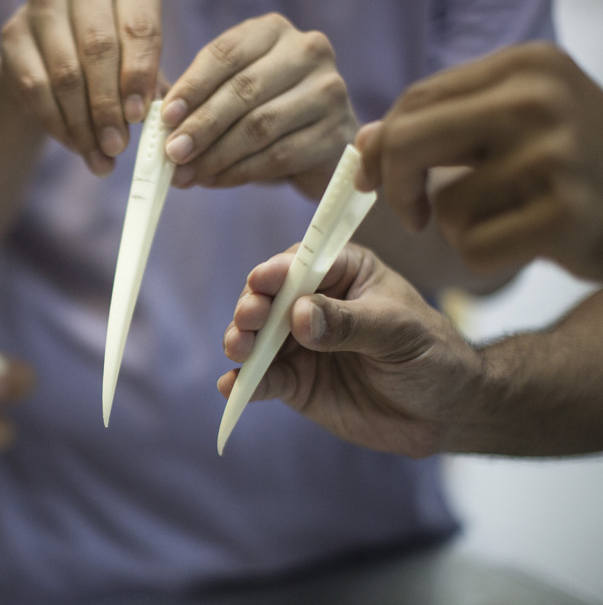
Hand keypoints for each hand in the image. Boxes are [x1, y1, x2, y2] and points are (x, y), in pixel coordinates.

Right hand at [0, 0, 162, 175]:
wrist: (54, 49)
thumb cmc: (114, 56)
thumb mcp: (140, 60)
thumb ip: (152, 85)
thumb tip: (162, 120)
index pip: (138, 28)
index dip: (139, 75)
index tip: (140, 118)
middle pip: (98, 50)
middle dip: (109, 108)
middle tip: (118, 148)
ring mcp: (42, 5)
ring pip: (65, 74)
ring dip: (83, 125)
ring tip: (101, 159)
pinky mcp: (12, 34)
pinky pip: (35, 88)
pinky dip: (57, 124)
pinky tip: (75, 146)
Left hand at [161, 13, 357, 195]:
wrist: (319, 144)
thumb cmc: (264, 113)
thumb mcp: (230, 94)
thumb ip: (197, 100)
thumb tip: (158, 123)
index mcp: (272, 31)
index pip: (225, 54)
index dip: (192, 88)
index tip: (164, 119)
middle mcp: (307, 51)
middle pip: (243, 90)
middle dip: (201, 126)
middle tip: (172, 153)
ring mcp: (328, 90)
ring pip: (260, 126)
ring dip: (216, 155)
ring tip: (187, 174)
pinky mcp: (335, 132)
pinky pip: (279, 156)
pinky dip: (240, 172)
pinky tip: (215, 181)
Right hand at [219, 243, 481, 457]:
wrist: (446, 413)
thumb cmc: (434, 355)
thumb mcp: (398, 332)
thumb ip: (349, 323)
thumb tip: (298, 315)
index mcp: (343, 273)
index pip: (302, 264)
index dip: (278, 271)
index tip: (262, 282)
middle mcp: (313, 304)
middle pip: (269, 298)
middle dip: (252, 306)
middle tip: (248, 320)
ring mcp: (300, 344)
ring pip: (258, 337)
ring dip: (241, 341)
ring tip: (238, 349)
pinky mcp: (296, 382)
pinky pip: (264, 380)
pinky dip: (245, 382)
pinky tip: (231, 386)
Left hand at [356, 42, 602, 280]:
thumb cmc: (564, 165)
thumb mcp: (509, 122)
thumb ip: (438, 123)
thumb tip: (363, 141)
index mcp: (526, 64)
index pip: (415, 100)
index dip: (381, 146)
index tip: (374, 176)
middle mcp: (541, 99)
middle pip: (409, 141)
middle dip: (394, 186)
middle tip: (411, 214)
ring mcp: (557, 155)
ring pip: (445, 205)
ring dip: (457, 227)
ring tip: (504, 217)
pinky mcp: (566, 214)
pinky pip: (473, 248)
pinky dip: (483, 257)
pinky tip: (522, 242)